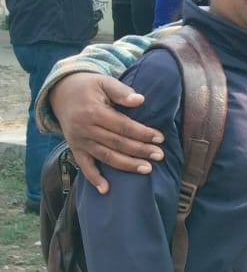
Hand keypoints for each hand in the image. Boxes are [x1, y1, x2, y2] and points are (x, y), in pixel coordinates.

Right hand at [50, 72, 163, 193]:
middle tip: (159, 156)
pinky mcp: (75, 148)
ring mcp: (79, 140)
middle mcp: (84, 129)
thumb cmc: (88, 86)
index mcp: (93, 112)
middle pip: (116, 143)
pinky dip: (93, 178)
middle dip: (139, 150)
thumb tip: (140, 100)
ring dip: (126, 165)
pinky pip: (84, 165)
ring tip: (147, 169)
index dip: (142, 133)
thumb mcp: (103, 81)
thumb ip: (121, 91)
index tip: (160, 138)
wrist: (60, 92)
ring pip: (105, 156)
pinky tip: (106, 190)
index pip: (122, 126)